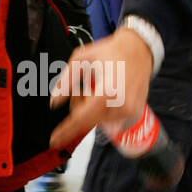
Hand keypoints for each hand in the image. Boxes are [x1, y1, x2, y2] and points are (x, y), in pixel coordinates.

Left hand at [48, 27, 152, 150]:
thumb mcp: (81, 59)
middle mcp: (120, 105)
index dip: (65, 131)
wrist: (138, 50)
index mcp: (107, 91)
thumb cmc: (111, 51)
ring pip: (97, 121)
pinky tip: (106, 93)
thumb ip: (65, 82)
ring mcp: (129, 111)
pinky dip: (102, 110)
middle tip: (82, 88)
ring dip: (91, 109)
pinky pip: (109, 120)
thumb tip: (54, 102)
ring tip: (97, 88)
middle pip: (87, 120)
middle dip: (79, 107)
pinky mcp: (133, 113)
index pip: (81, 118)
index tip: (54, 141)